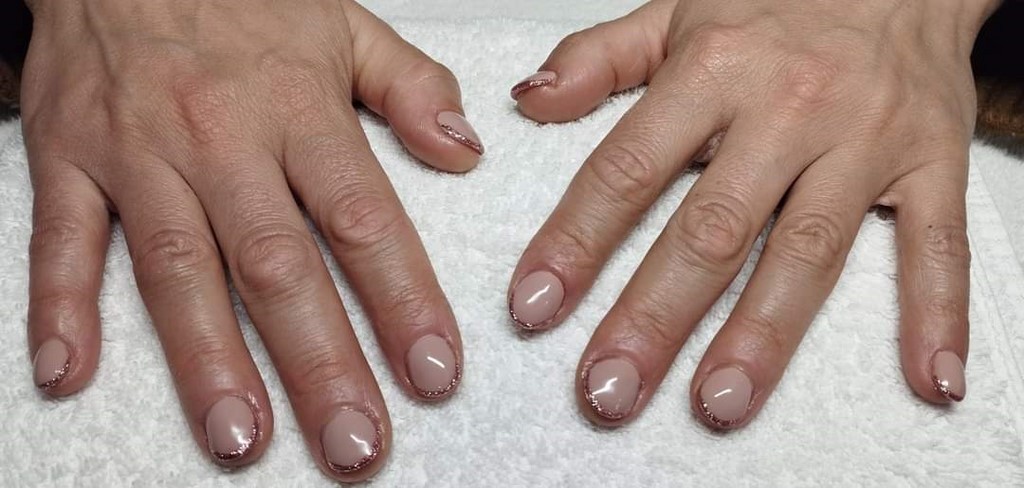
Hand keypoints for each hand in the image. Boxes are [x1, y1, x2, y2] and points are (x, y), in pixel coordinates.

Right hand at [23, 0, 479, 480]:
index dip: (404, 302)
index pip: (365, 221)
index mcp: (300, 111)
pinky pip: (60, 238)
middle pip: (278, 267)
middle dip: (320, 364)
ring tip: (242, 439)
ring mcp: (141, 153)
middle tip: (352, 444)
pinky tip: (71, 372)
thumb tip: (466, 149)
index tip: (434, 372)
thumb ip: (412, 87)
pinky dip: (61, 305)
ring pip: (176, 268)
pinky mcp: (71, 157)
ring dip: (209, 360)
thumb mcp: (344, 23)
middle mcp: (223, 140)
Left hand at [508, 0, 997, 427]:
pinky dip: (936, 312)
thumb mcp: (676, 11)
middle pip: (711, 229)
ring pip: (808, 249)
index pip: (627, 169)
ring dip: (762, 334)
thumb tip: (528, 99)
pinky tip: (926, 379)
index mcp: (713, 69)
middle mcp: (787, 108)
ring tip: (719, 403)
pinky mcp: (931, 161)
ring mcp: (864, 139)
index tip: (536, 305)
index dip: (575, 241)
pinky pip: (937, 243)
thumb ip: (598, 57)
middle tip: (609, 389)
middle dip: (654, 316)